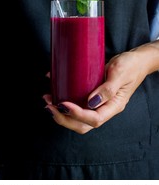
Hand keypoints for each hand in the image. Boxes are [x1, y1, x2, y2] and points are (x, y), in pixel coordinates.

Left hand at [43, 41, 158, 133]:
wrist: (136, 61)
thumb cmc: (131, 65)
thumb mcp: (120, 73)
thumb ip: (108, 89)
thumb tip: (91, 102)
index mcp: (114, 106)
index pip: (94, 119)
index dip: (77, 114)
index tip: (63, 103)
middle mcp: (105, 108)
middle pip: (83, 124)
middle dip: (63, 118)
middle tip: (49, 106)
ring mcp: (98, 103)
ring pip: (77, 117)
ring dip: (61, 112)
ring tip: (47, 99)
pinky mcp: (93, 95)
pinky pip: (77, 103)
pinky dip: (64, 99)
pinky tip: (54, 88)